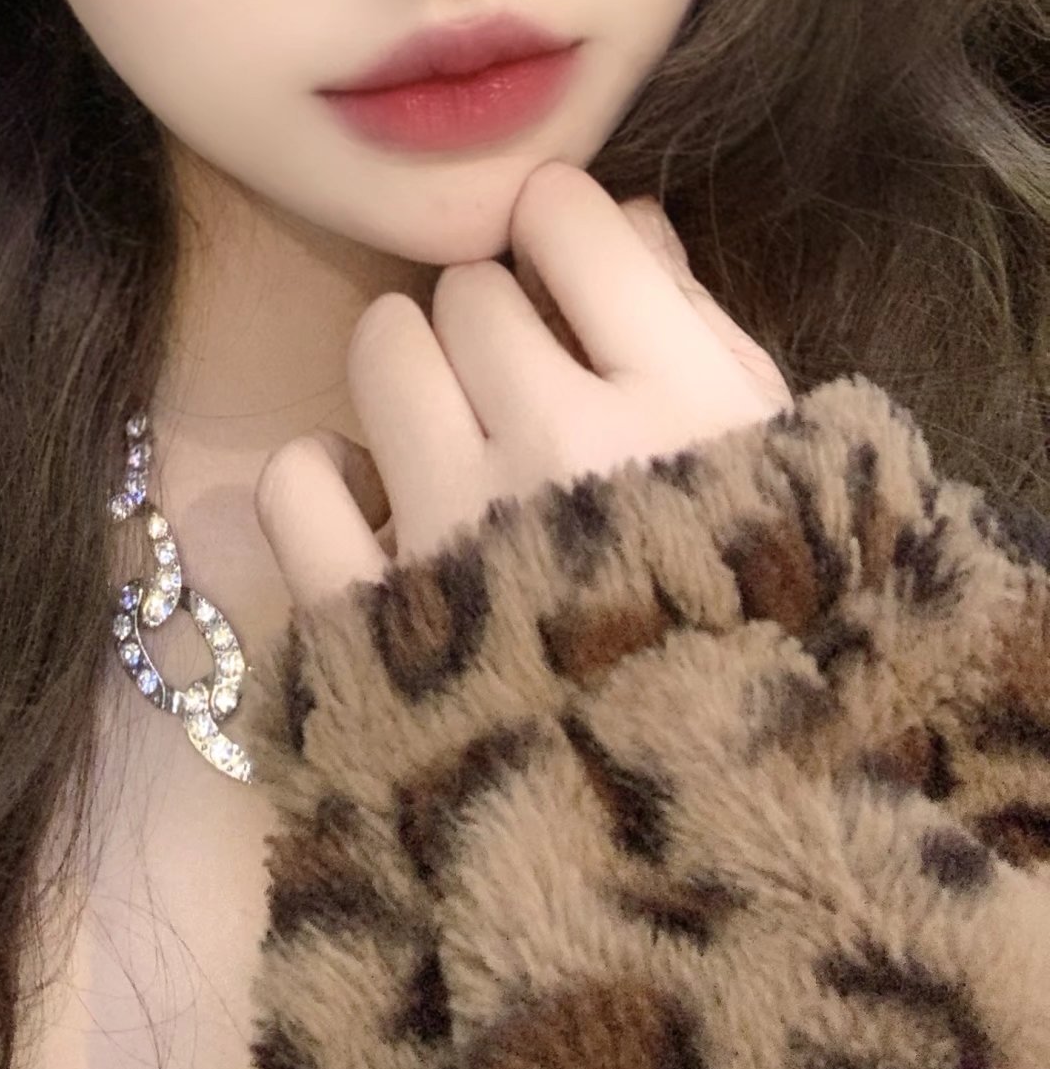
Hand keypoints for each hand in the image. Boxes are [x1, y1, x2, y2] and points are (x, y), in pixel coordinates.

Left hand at [254, 159, 791, 609]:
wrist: (697, 850)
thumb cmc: (759, 636)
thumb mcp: (772, 476)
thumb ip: (695, 334)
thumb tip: (620, 218)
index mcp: (684, 400)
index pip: (569, 221)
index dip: (559, 231)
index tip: (563, 267)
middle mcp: (562, 440)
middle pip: (469, 291)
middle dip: (491, 326)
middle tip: (523, 389)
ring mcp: (455, 525)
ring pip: (380, 348)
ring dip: (409, 377)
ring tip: (449, 440)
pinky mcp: (366, 614)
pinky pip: (296, 477)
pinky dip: (324, 483)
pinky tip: (375, 509)